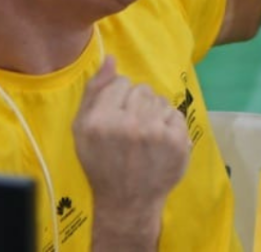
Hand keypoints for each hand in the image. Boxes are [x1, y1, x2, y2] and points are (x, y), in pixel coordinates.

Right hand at [73, 57, 190, 237]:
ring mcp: (155, 132)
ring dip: (154, 114)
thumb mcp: (83, 130)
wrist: (127, 202)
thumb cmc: (102, 163)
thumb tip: (110, 58)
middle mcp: (128, 124)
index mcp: (99, 121)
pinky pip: (176, 113)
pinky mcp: (178, 140)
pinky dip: (169, 125)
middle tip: (130, 131)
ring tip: (144, 138)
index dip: (119, 100)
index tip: (116, 119)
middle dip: (137, 105)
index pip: (121, 83)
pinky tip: (159, 144)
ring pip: (160, 100)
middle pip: (142, 89)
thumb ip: (94, 91)